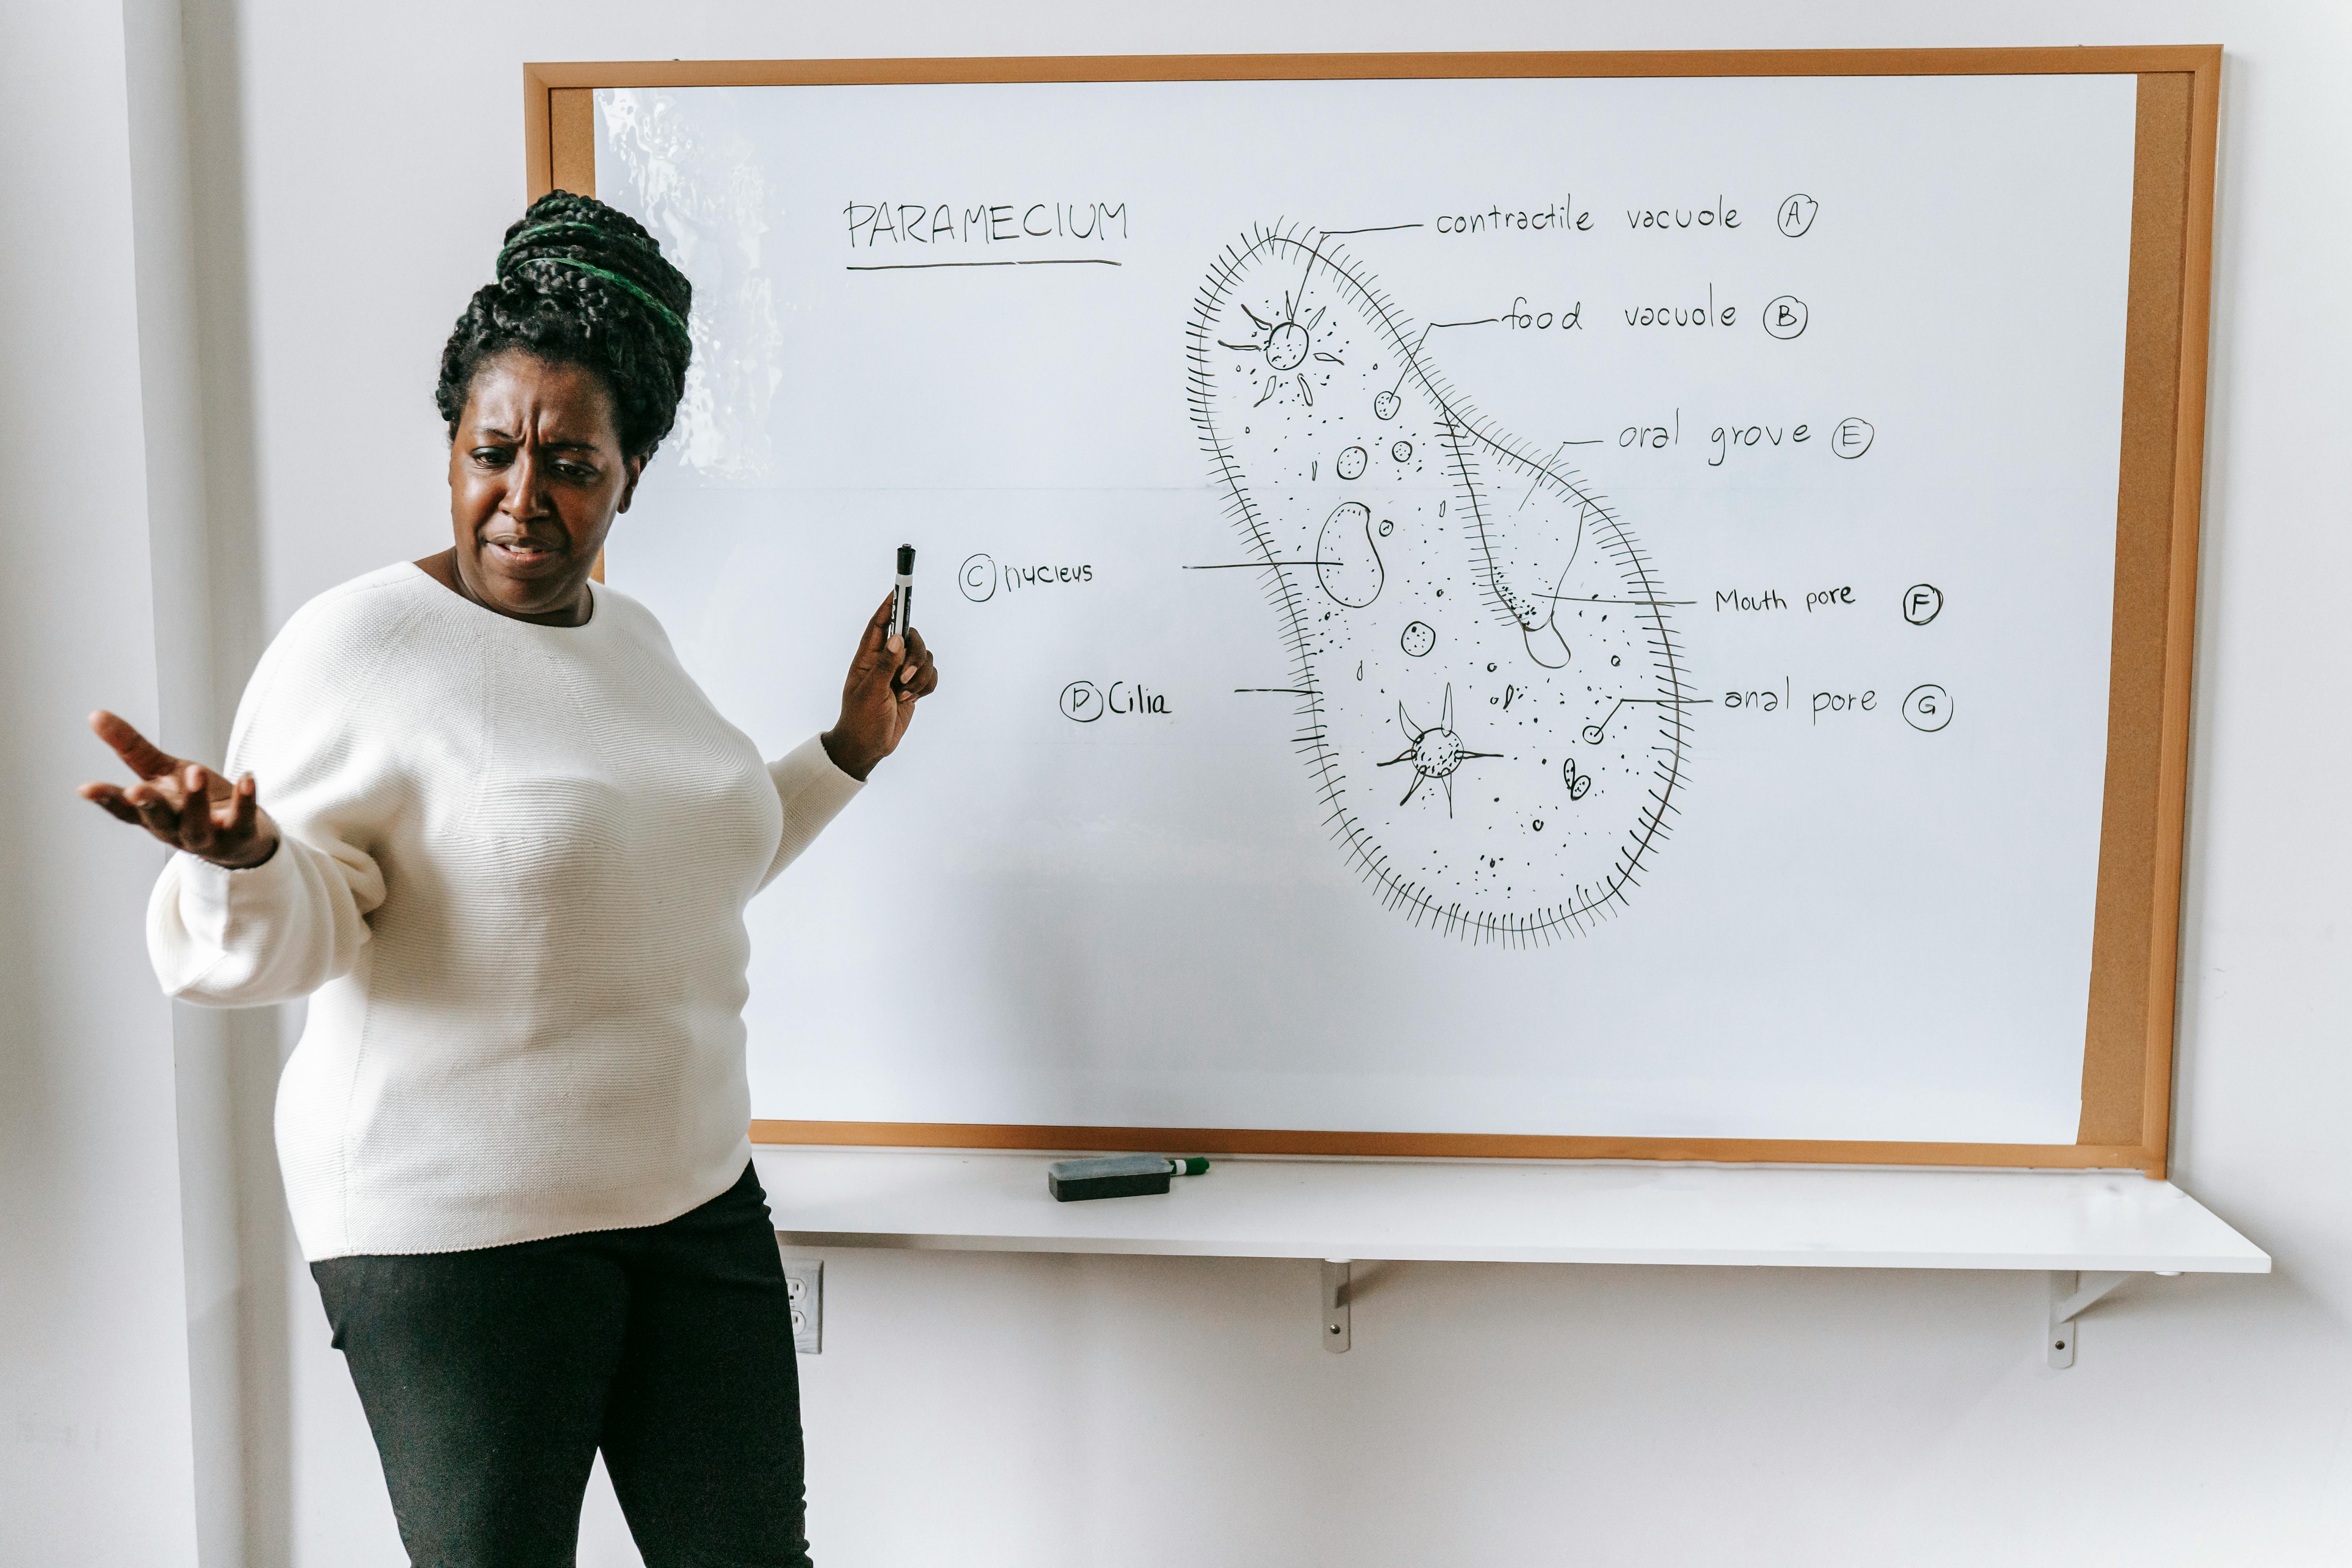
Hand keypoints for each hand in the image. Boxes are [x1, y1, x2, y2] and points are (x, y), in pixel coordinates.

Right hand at [78, 710, 278, 868]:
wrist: (240, 836)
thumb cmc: (192, 801)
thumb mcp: (161, 771)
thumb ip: (131, 748)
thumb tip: (95, 714)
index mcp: (152, 814)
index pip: (124, 810)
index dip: (106, 800)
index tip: (86, 788)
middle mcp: (175, 829)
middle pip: (158, 820)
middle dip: (148, 805)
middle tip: (137, 790)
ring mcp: (207, 837)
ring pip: (197, 825)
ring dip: (195, 800)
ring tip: (196, 771)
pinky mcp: (240, 835)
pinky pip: (243, 819)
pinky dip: (245, 800)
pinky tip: (247, 778)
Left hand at [821, 594, 938, 781]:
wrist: (869, 747)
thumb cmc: (861, 720)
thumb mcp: (870, 692)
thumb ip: (884, 665)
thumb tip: (897, 637)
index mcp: (867, 658)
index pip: (879, 625)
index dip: (889, 607)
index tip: (898, 591)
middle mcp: (885, 661)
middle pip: (910, 638)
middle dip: (915, 655)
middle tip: (905, 677)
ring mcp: (901, 673)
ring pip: (924, 657)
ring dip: (920, 676)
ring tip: (904, 694)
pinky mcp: (914, 687)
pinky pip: (931, 675)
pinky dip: (927, 685)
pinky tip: (913, 699)